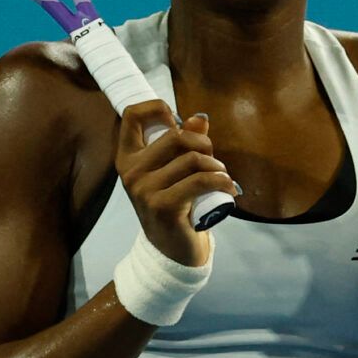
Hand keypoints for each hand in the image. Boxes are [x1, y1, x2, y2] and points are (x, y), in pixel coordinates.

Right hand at [113, 104, 234, 266]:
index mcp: (128, 158)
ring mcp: (144, 189)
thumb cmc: (175, 205)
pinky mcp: (163, 206)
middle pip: (176, 136)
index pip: (131, 116)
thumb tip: (200, 118)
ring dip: (216, 166)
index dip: (156, 107)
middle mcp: (131, 172)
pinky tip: (229, 187)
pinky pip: (200, 180)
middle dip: (203, 143)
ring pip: (192, 159)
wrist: (171, 250)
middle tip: (212, 159)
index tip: (177, 119)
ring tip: (222, 177)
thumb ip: (185, 144)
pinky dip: (221, 181)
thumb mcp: (176, 171)